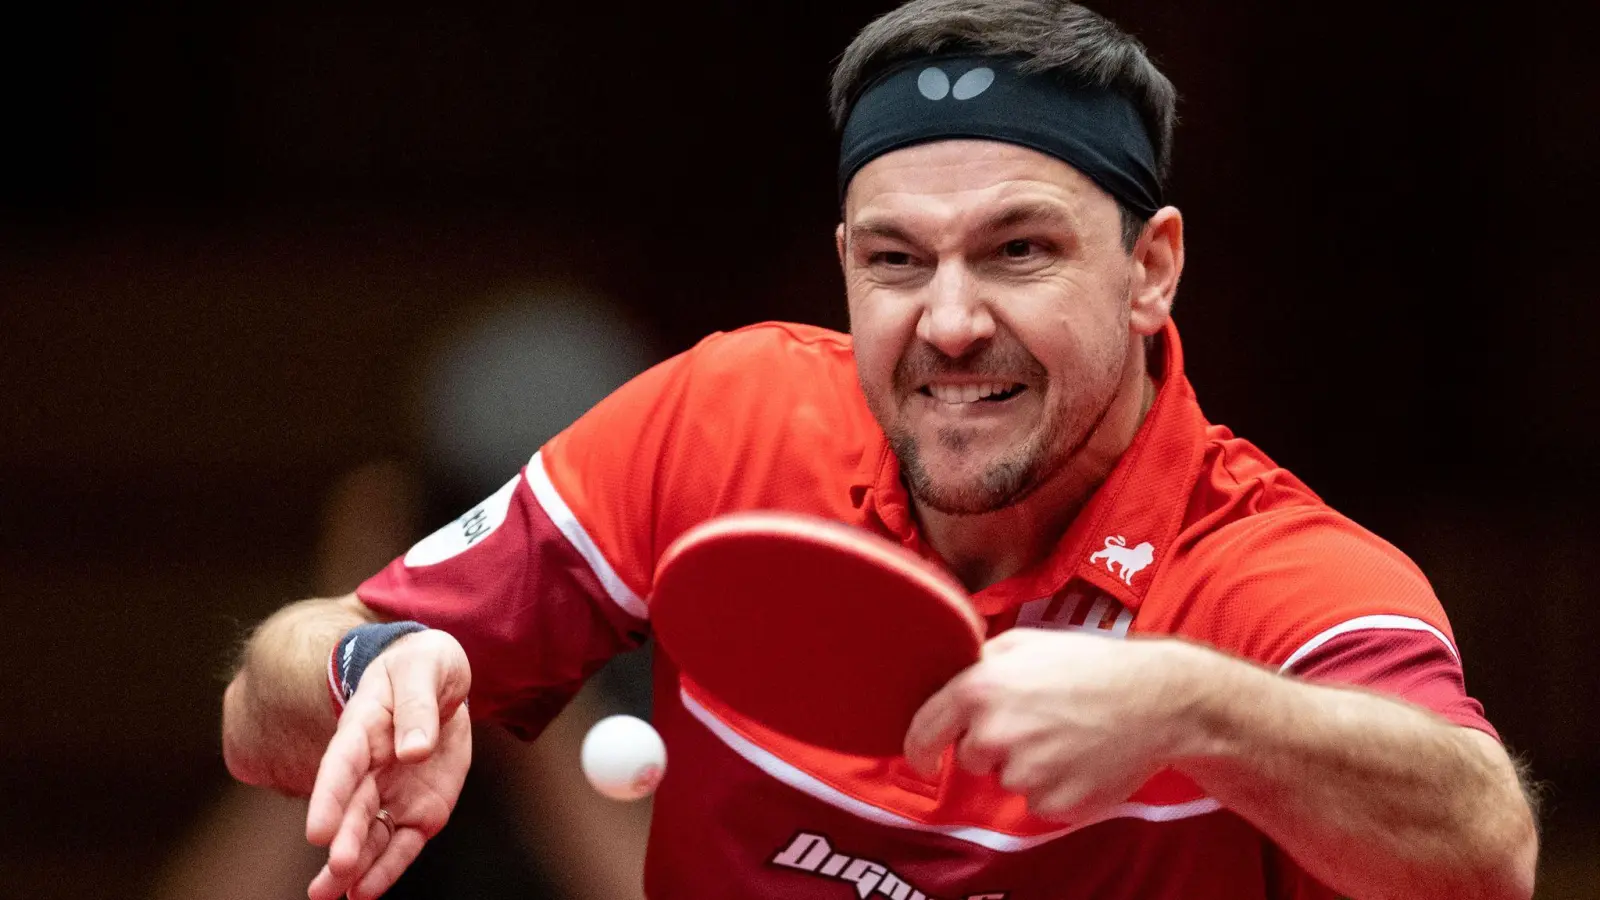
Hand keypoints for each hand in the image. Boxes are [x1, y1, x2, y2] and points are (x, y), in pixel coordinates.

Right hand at [305, 630, 472, 899]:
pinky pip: (402, 843)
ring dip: (353, 866)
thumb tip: (414, 750)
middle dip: (343, 840)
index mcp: (362, 728)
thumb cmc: (422, 666)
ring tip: (334, 896)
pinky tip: (366, 893)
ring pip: (369, 834)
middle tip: (335, 871)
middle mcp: (370, 768)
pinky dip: (386, 869)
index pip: (342, 765)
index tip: (316, 831)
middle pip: (352, 808)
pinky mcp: (420, 809)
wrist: (438, 677)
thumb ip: (419, 706)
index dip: (328, 798)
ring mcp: (392, 792)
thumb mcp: (424, 668)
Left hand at [904, 629, 1203, 822]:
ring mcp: (1025, 773)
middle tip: (1035, 720)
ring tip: (1065, 735)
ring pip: (1006, 780)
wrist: (1156, 700)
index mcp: (979, 690)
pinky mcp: (1054, 803)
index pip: (922, 732)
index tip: (924, 758)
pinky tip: (1080, 758)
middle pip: (970, 757)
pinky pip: (1038, 801)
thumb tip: (946, 678)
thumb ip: (978, 662)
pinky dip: (1055, 786)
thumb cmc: (1090, 665)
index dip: (919, 749)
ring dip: (1027, 765)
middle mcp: (995, 734)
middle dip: (992, 745)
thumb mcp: (1026, 642)